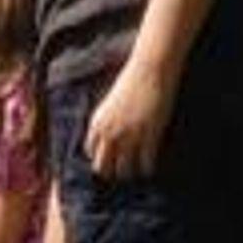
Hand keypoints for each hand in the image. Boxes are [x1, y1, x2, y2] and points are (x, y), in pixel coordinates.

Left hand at [84, 60, 174, 179]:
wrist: (150, 69)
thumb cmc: (132, 81)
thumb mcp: (111, 103)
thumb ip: (107, 121)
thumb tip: (110, 138)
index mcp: (97, 123)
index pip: (91, 152)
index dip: (101, 157)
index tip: (111, 160)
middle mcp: (109, 133)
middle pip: (103, 168)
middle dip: (112, 171)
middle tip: (123, 171)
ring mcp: (128, 137)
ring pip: (124, 171)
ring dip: (131, 172)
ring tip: (138, 171)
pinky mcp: (148, 137)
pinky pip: (146, 165)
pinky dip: (148, 168)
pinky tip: (151, 166)